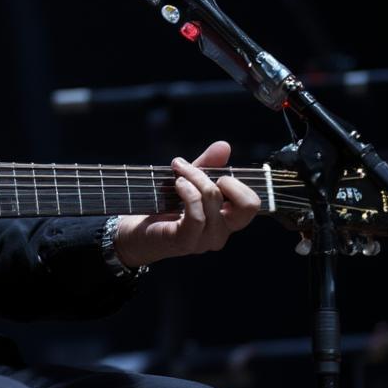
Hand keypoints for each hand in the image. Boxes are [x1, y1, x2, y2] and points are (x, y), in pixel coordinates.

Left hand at [113, 141, 260, 268]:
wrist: (135, 230)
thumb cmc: (164, 206)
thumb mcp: (189, 181)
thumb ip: (208, 166)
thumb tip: (225, 145)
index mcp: (226, 220)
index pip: (252, 203)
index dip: (238, 183)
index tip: (214, 173)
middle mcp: (221, 233)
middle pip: (246, 205)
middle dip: (227, 180)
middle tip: (199, 172)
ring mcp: (205, 239)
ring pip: (214, 199)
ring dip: (195, 177)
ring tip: (178, 173)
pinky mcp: (186, 241)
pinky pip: (196, 214)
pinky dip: (187, 192)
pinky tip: (178, 184)